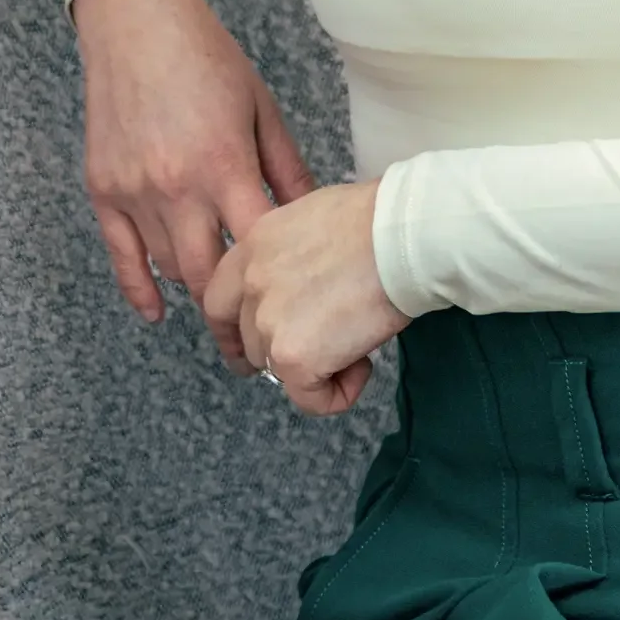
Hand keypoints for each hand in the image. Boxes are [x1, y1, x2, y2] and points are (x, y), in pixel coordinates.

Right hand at [72, 0, 319, 375]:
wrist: (139, 26)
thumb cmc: (210, 61)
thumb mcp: (263, 110)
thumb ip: (286, 169)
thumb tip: (314, 217)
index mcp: (224, 165)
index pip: (257, 247)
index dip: (278, 282)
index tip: (298, 303)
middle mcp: (176, 188)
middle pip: (209, 276)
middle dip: (236, 311)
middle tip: (258, 334)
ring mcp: (134, 193)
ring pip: (170, 269)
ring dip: (197, 286)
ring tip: (226, 305)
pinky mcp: (103, 191)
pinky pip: (121, 257)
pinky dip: (139, 289)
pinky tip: (158, 311)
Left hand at [203, 178, 412, 414]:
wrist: (400, 236)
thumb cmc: (378, 219)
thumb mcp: (315, 219)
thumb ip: (292, 256)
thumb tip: (306, 285)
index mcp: (253, 246)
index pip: (219, 301)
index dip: (233, 330)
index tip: (250, 345)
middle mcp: (250, 285)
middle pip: (250, 340)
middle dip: (280, 351)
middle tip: (319, 351)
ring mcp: (267, 324)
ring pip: (280, 370)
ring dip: (317, 365)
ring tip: (359, 339)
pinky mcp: (294, 358)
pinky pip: (310, 399)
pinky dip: (337, 395)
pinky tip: (365, 367)